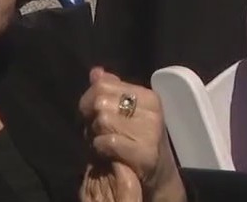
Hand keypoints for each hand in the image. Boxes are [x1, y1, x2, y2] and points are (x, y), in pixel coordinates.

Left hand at [78, 67, 185, 201]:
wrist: (159, 175)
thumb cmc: (137, 141)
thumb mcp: (126, 113)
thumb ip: (111, 91)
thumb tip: (96, 72)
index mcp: (148, 96)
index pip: (103, 85)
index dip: (87, 100)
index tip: (89, 115)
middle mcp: (152, 110)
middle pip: (100, 102)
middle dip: (91, 119)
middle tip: (96, 132)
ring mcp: (150, 131)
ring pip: (103, 120)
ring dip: (95, 135)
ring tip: (101, 141)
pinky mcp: (145, 152)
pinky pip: (107, 141)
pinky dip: (99, 148)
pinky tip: (105, 152)